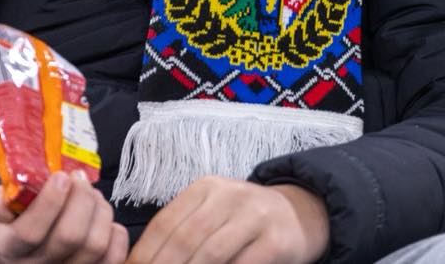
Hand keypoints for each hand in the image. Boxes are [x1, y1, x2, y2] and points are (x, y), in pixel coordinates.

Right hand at [0, 170, 127, 263]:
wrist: (19, 253)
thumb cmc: (11, 225)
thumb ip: (3, 199)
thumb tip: (21, 185)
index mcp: (10, 249)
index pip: (30, 233)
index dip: (50, 202)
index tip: (60, 176)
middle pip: (70, 237)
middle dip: (81, 198)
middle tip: (79, 178)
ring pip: (95, 244)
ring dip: (100, 210)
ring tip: (91, 195)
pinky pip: (113, 256)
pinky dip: (115, 231)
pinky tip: (102, 216)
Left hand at [126, 177, 328, 263]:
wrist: (301, 214)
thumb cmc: (244, 222)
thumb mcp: (214, 214)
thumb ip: (183, 233)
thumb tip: (143, 262)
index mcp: (207, 187)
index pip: (166, 223)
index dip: (145, 255)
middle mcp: (231, 195)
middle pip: (185, 239)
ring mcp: (256, 216)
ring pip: (211, 254)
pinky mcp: (277, 240)